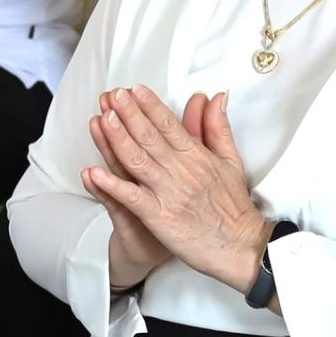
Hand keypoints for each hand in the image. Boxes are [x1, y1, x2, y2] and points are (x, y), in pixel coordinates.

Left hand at [82, 87, 269, 294]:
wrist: (241, 247)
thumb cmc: (234, 207)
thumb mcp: (231, 161)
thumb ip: (218, 128)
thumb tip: (217, 97)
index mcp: (196, 156)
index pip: (169, 125)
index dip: (150, 106)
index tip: (134, 90)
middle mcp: (180, 171)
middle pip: (150, 137)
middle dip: (130, 114)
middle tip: (113, 96)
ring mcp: (168, 193)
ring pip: (138, 161)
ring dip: (118, 140)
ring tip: (103, 119)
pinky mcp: (160, 217)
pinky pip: (132, 198)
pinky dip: (113, 185)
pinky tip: (95, 173)